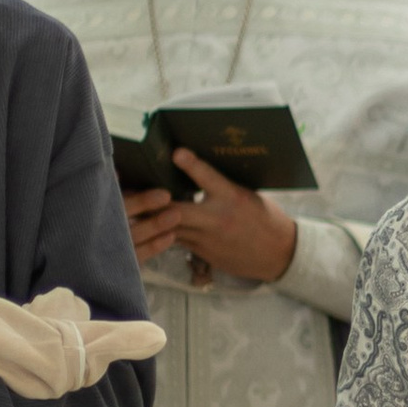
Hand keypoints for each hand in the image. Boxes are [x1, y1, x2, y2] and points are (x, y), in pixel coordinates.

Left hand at [125, 153, 299, 282]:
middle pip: (177, 210)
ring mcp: (208, 239)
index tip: (177, 152)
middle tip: (129, 191)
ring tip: (129, 209)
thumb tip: (196, 169)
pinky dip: (161, 232)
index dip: (193, 165)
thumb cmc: (264, 219)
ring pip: (170, 228)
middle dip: (152, 202)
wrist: (278, 254)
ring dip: (150, 219)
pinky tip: (146, 226)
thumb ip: (221, 185)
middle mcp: (218, 219)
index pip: (210, 178)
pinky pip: (176, 240)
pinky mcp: (202, 252)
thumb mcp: (246, 195)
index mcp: (233, 198)